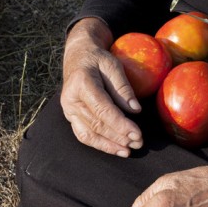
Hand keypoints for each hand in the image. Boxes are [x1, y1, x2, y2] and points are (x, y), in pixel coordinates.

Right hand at [61, 18, 143, 156]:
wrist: (78, 56)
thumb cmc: (98, 59)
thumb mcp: (113, 65)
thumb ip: (123, 87)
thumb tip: (135, 110)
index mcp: (81, 83)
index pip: (103, 109)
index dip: (120, 124)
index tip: (137, 133)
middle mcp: (71, 99)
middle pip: (97, 124)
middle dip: (119, 136)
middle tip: (139, 143)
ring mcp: (68, 110)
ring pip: (89, 134)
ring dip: (110, 145)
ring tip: (129, 150)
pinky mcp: (70, 117)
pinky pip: (83, 135)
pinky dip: (100, 144)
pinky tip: (116, 149)